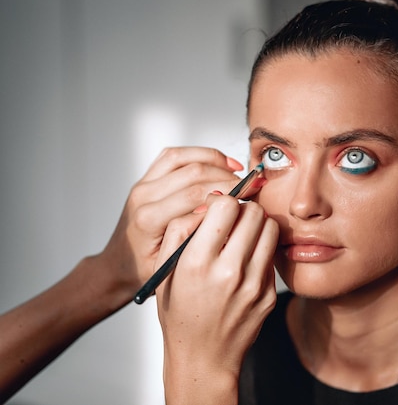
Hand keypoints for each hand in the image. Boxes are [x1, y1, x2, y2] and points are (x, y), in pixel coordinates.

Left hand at [96, 147, 248, 301]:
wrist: (119, 265)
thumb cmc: (145, 269)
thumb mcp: (174, 263)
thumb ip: (195, 239)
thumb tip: (226, 216)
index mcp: (149, 219)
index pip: (196, 195)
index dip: (228, 190)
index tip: (252, 192)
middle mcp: (144, 197)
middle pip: (193, 173)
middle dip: (228, 176)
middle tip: (252, 182)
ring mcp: (143, 185)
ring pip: (184, 158)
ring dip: (214, 160)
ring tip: (237, 171)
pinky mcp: (146, 179)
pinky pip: (173, 156)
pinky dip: (198, 154)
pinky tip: (218, 163)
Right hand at [156, 194, 278, 402]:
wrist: (204, 358)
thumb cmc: (180, 313)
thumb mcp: (164, 270)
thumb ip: (180, 229)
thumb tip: (207, 202)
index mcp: (197, 263)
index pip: (226, 205)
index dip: (223, 201)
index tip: (218, 209)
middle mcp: (229, 272)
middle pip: (253, 212)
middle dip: (243, 209)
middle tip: (234, 220)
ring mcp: (253, 284)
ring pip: (270, 229)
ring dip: (258, 226)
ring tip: (243, 237)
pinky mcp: (269, 295)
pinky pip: (272, 255)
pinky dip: (262, 250)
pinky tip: (247, 261)